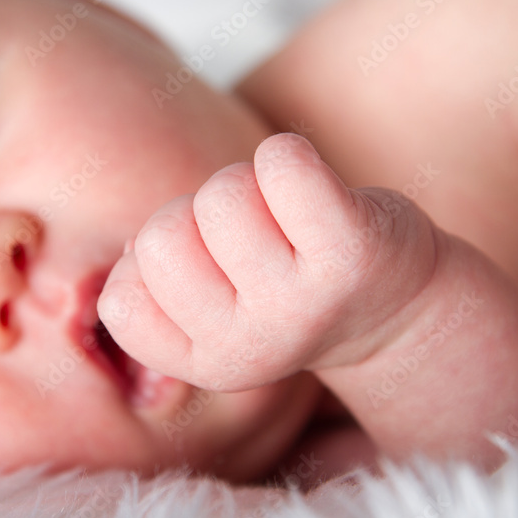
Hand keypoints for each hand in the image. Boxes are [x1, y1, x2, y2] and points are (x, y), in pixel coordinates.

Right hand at [97, 133, 436, 390]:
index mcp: (207, 363)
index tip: (206, 270)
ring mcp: (301, 300)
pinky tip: (311, 184)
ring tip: (285, 216)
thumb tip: (132, 247)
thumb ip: (156, 284)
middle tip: (250, 235)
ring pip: (218, 195)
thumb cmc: (283, 283)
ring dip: (246, 184)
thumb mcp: (208, 309)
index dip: (154, 268)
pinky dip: (286, 154)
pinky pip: (280, 164)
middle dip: (195, 217)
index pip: (121, 303)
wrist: (396, 302)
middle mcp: (251, 343)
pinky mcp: (350, 249)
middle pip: (160, 236)